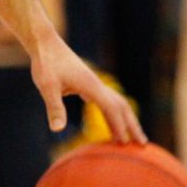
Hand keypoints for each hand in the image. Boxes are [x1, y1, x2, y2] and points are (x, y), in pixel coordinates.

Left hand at [29, 31, 145, 142]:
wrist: (44, 42)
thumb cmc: (45, 63)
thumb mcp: (46, 86)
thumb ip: (54, 107)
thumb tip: (57, 129)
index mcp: (90, 85)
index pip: (111, 108)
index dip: (119, 127)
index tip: (125, 145)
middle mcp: (96, 84)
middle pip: (121, 106)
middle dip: (132, 125)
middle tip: (142, 145)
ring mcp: (92, 82)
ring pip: (115, 102)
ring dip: (124, 119)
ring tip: (128, 138)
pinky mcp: (86, 81)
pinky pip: (104, 99)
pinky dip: (111, 112)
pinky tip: (109, 119)